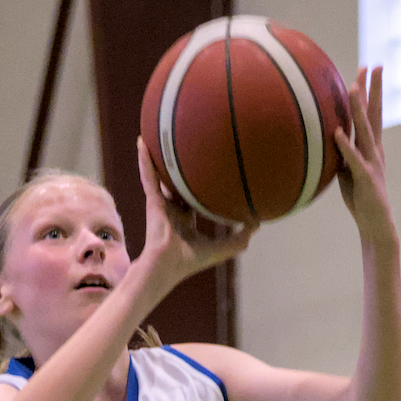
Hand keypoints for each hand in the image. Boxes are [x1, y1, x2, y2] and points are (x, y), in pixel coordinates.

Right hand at [136, 138, 255, 291]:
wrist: (167, 266)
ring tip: (158, 134)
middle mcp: (172, 211)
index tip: (210, 175)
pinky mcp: (152, 200)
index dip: (200, 189)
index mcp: (185, 222)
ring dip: (158, 157)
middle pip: (176, 185)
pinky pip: (148, 175)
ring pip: (160, 175)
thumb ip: (241, 237)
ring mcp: (161, 204)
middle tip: (187, 147)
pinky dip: (144, 159)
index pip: (193, 202)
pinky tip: (142, 141)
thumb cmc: (191, 262)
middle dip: (179, 170)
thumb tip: (259, 223)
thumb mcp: (223, 249)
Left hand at [335, 67, 396, 248]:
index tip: (366, 70)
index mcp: (372, 148)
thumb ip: (343, 155)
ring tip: (352, 87)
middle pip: (374, 114)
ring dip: (358, 109)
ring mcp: (372, 163)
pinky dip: (345, 145)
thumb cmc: (361, 200)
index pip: (371, 115)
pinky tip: (337, 132)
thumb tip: (328, 140)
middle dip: (372, 90)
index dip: (370, 92)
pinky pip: (354, 159)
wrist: (376, 224)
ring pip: (365, 131)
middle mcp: (375, 151)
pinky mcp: (365, 178)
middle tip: (372, 65)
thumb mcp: (349, 172)